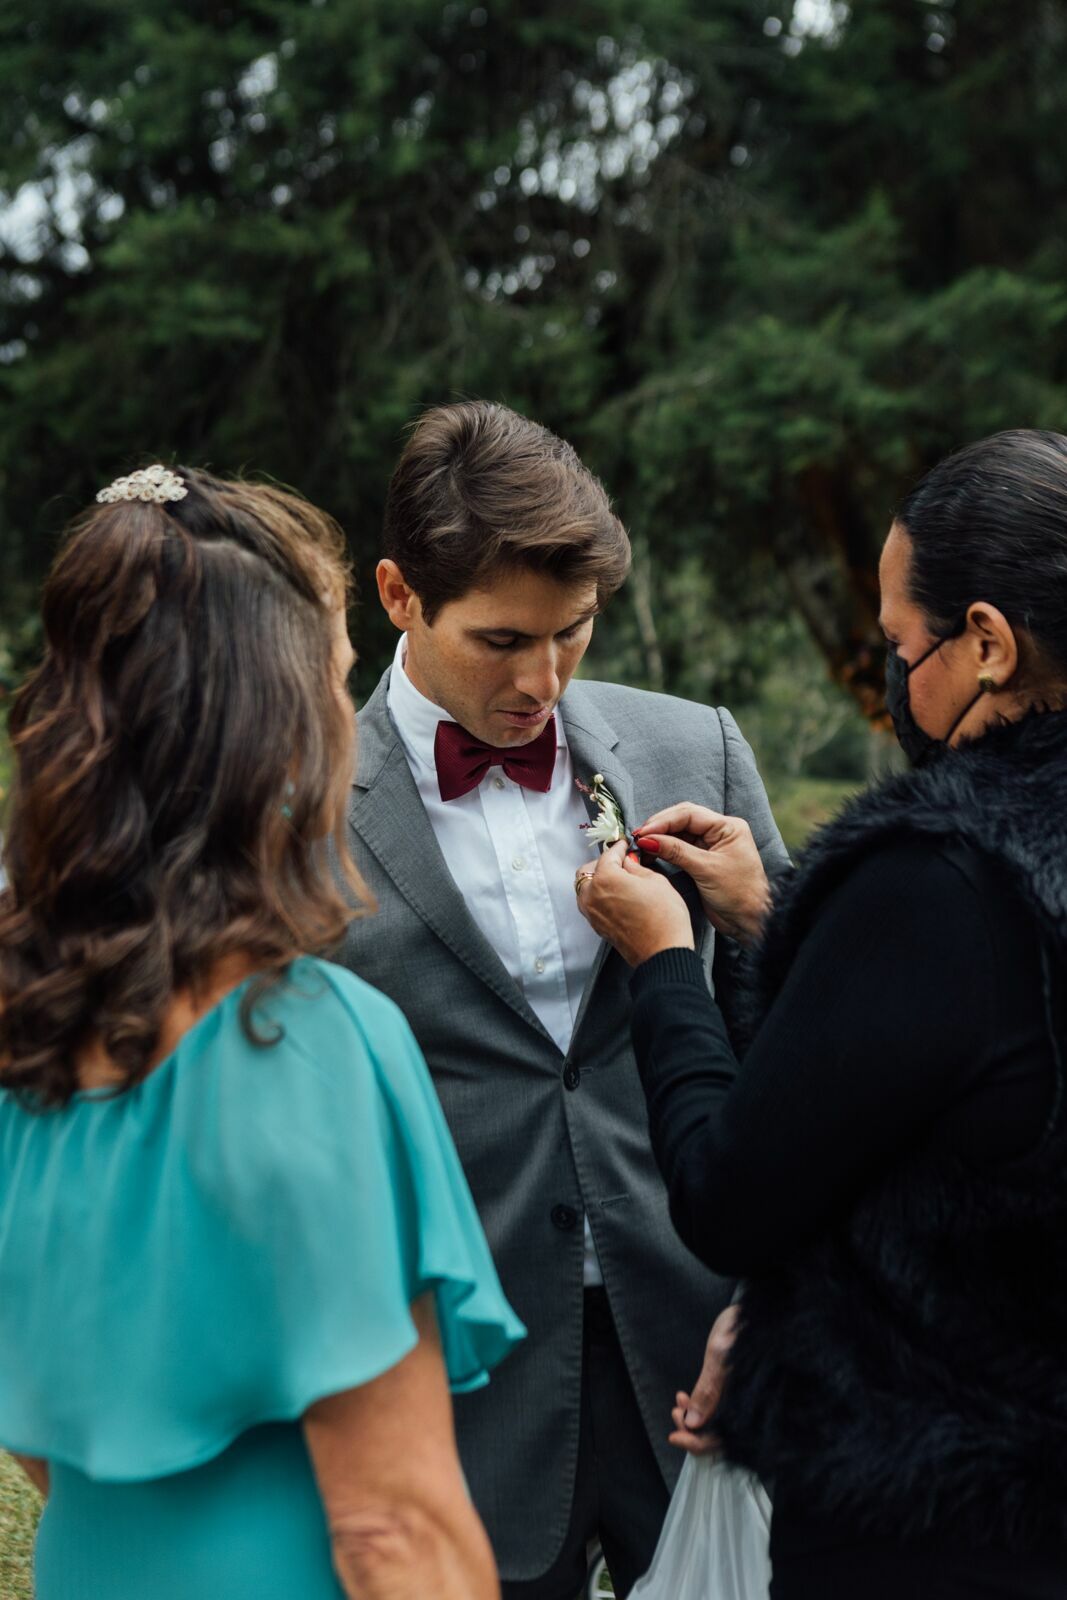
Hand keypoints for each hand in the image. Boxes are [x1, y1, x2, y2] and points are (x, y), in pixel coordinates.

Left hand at [576, 841, 694, 966]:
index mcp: (605, 879)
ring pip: (586, 888)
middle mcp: (592, 896)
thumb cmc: (664, 919)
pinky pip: (591, 903)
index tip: (624, 845)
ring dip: (599, 879)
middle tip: (622, 861)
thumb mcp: (656, 881)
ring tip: (620, 878)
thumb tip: (629, 862)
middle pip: (589, 870)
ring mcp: (592, 913)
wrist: (663, 953)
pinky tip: (618, 894)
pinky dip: (600, 895)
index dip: (619, 847)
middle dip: (604, 863)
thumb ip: (637, 867)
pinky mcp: (597, 927)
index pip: (608, 855)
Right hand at [635, 805, 770, 946]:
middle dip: (659, 827)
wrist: (750, 921)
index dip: (663, 821)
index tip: (643, 833)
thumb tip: (647, 839)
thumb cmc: (738, 894)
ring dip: (660, 838)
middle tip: (637, 837)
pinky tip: (651, 853)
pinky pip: (680, 848)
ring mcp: (711, 845)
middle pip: (682, 820)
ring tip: (640, 847)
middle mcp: (719, 832)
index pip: (688, 814)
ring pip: (679, 834)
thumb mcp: (706, 869)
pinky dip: (665, 850)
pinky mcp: (703, 860)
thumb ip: (676, 851)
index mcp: (727, 827)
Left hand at [668, 1304, 738, 1456]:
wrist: (757, 1310)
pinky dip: (700, 1407)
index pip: (723, 1442)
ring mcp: (744, 1402)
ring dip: (694, 1418)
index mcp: (750, 1403)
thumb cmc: (742, 1326)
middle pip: (720, 1438)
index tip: (675, 1437)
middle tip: (676, 1413)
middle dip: (693, 1430)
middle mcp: (750, 1409)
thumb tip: (693, 1424)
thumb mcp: (721, 1352)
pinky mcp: (739, 1394)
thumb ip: (709, 1389)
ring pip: (718, 1425)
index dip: (697, 1444)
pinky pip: (719, 1412)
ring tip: (679, 1402)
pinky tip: (687, 1396)